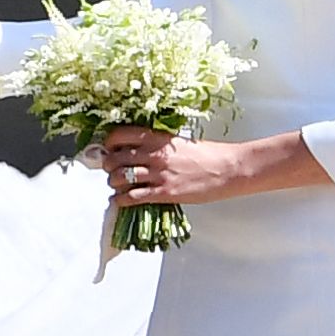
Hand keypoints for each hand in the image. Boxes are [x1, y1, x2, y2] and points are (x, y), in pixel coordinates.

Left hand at [98, 125, 240, 207]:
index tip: (109, 148)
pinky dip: (121, 200)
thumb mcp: (178, 142)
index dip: (109, 142)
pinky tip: (119, 201)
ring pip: (120, 177)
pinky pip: (133, 197)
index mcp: (157, 138)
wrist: (227, 169)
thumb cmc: (207, 154)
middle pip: (115, 158)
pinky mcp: (164, 193)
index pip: (121, 134)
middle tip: (110, 169)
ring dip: (113, 183)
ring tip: (116, 186)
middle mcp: (154, 154)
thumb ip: (158, 144)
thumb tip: (139, 150)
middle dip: (108, 165)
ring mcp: (158, 174)